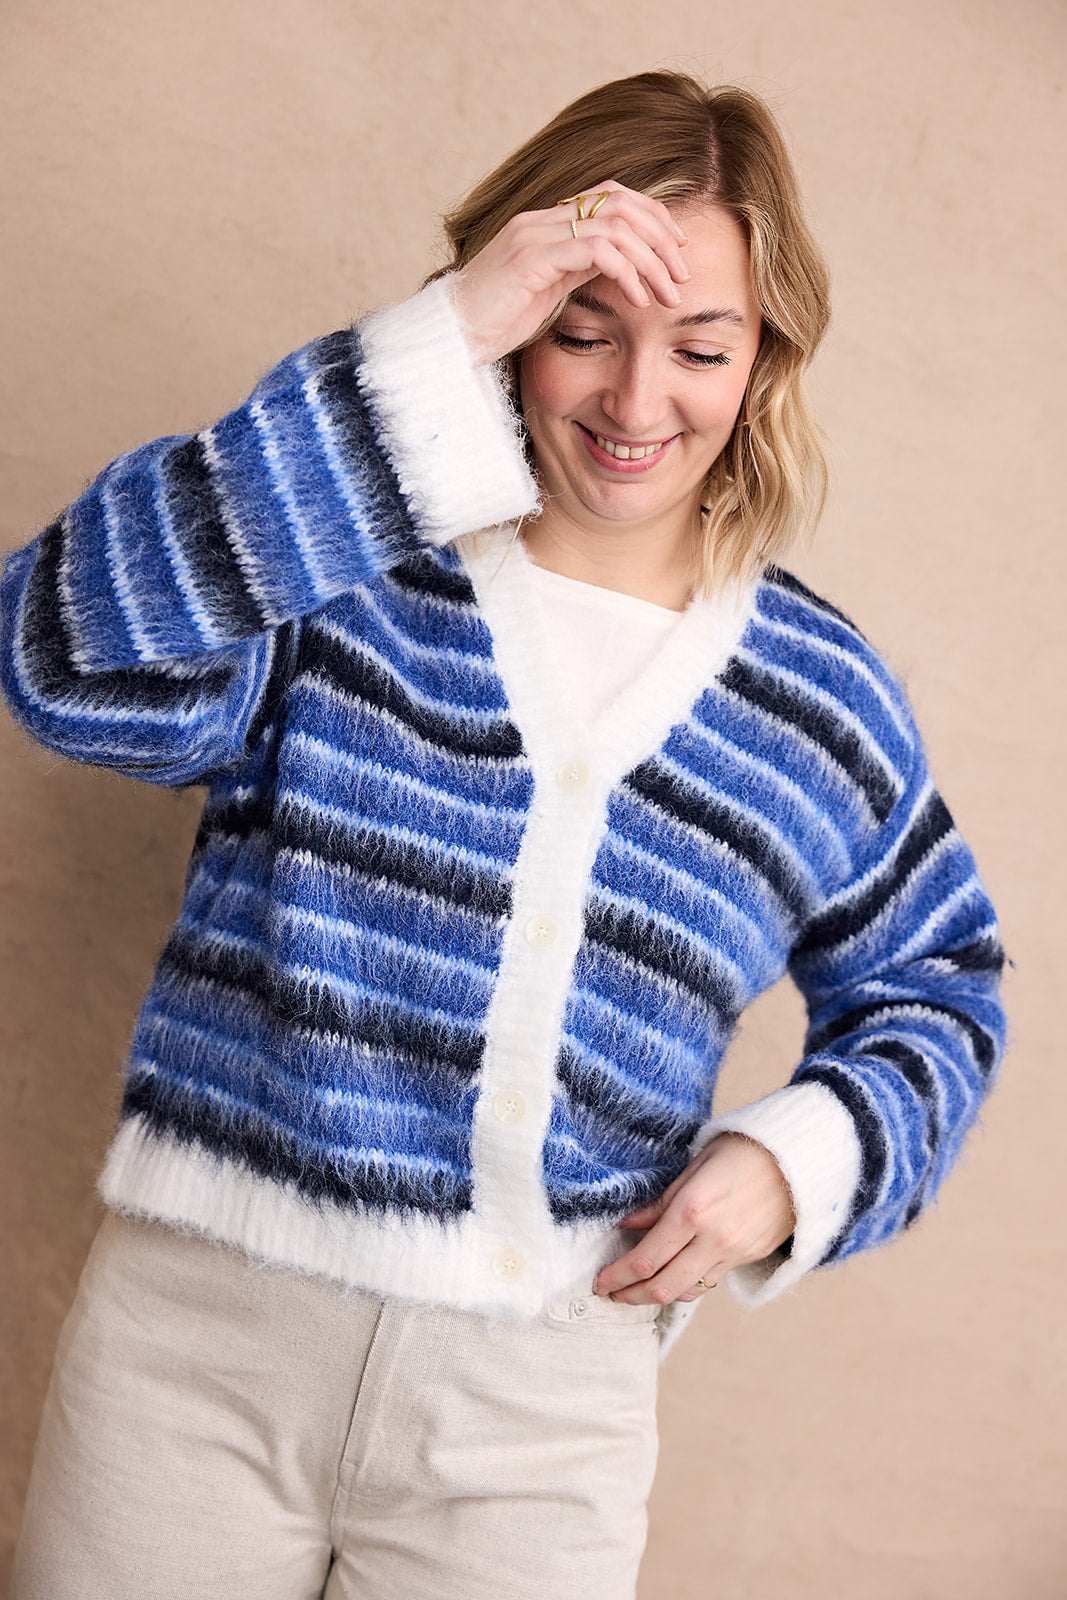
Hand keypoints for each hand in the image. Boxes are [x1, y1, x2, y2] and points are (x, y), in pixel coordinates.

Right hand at [449, 180, 691, 365]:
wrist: (449, 340)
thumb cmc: (494, 324)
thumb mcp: (547, 292)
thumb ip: (578, 270)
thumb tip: (619, 266)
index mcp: (545, 223)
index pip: (611, 196)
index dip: (652, 216)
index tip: (678, 250)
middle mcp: (540, 220)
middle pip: (620, 202)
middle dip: (661, 235)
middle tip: (684, 273)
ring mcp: (534, 235)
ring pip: (615, 226)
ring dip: (652, 259)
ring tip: (669, 293)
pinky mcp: (531, 260)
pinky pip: (596, 251)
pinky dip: (627, 273)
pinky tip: (639, 299)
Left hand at [593, 1133, 796, 1305]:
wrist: (799, 1159)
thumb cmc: (742, 1151)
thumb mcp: (695, 1166)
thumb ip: (660, 1202)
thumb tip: (627, 1225)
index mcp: (693, 1210)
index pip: (645, 1259)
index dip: (617, 1276)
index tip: (599, 1280)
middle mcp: (713, 1239)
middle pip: (662, 1286)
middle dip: (630, 1295)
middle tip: (609, 1293)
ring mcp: (733, 1252)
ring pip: (686, 1291)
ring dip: (656, 1296)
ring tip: (635, 1291)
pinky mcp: (749, 1258)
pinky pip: (709, 1283)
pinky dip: (685, 1287)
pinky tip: (671, 1279)